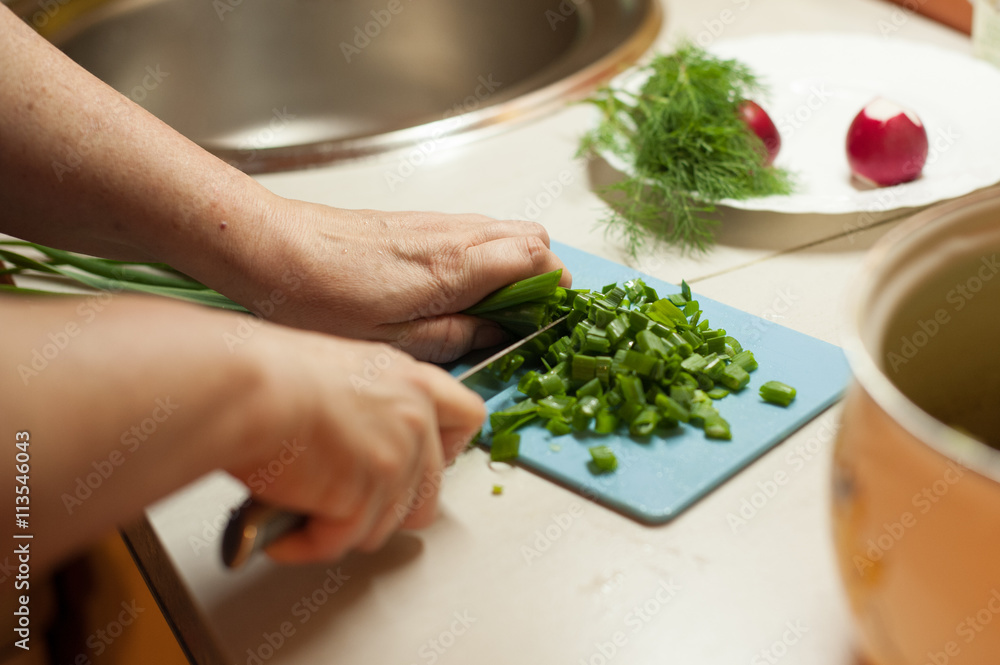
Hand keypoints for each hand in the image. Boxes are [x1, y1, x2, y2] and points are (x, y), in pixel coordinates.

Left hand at [222, 199, 571, 362]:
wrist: (270, 250)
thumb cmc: (320, 300)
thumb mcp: (395, 341)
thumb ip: (457, 335)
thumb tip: (497, 333)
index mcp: (457, 267)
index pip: (539, 257)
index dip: (555, 287)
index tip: (547, 319)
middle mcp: (453, 235)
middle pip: (531, 236)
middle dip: (542, 273)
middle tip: (522, 316)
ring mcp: (434, 223)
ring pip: (502, 229)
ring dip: (512, 263)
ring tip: (487, 307)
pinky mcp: (413, 221)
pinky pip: (471, 231)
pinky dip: (482, 256)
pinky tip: (452, 289)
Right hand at [228, 324, 484, 561]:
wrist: (245, 388)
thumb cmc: (270, 374)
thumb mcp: (342, 373)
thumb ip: (372, 407)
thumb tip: (362, 444)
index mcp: (410, 382)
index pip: (466, 419)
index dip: (444, 450)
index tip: (419, 464)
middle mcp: (413, 420)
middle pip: (428, 496)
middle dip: (384, 510)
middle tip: (341, 504)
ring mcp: (395, 461)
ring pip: (382, 527)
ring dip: (339, 526)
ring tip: (299, 505)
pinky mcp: (366, 498)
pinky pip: (339, 543)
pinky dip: (307, 544)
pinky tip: (283, 529)